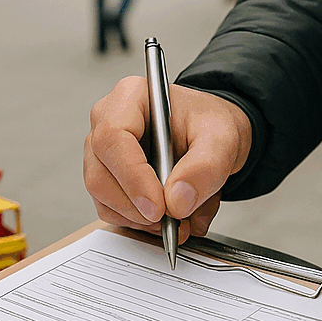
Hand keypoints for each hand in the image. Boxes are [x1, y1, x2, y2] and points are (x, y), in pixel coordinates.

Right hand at [84, 76, 251, 242]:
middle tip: (170, 220)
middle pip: (99, 174)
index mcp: (129, 98)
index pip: (112, 138)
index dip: (132, 176)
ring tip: (177, 219)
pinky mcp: (106, 177)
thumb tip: (177, 201)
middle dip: (135, 206)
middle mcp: (106, 122)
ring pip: (102, 196)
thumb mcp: (222, 138)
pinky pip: (110, 209)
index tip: (158, 206)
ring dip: (138, 218)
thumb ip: (206, 167)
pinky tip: (165, 217)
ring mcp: (102, 152)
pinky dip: (138, 222)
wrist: (210, 136)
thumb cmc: (209, 125)